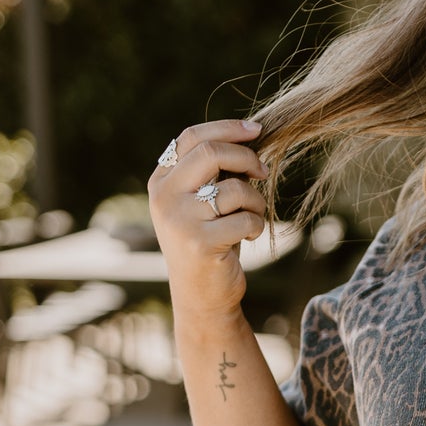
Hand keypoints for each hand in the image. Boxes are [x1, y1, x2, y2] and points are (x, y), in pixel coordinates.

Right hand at [147, 117, 268, 317]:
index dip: (227, 129)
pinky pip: (245, 218)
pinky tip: (249, 237)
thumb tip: (251, 134)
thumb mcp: (204, 203)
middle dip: (246, 158)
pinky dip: (257, 225)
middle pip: (211, 153)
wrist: (202, 296)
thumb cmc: (211, 242)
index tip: (256, 129)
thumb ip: (213, 172)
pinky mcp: (200, 243)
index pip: (192, 138)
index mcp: (162, 181)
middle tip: (264, 172)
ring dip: (256, 201)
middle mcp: (164, 197)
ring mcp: (179, 220)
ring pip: (234, 189)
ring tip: (254, 216)